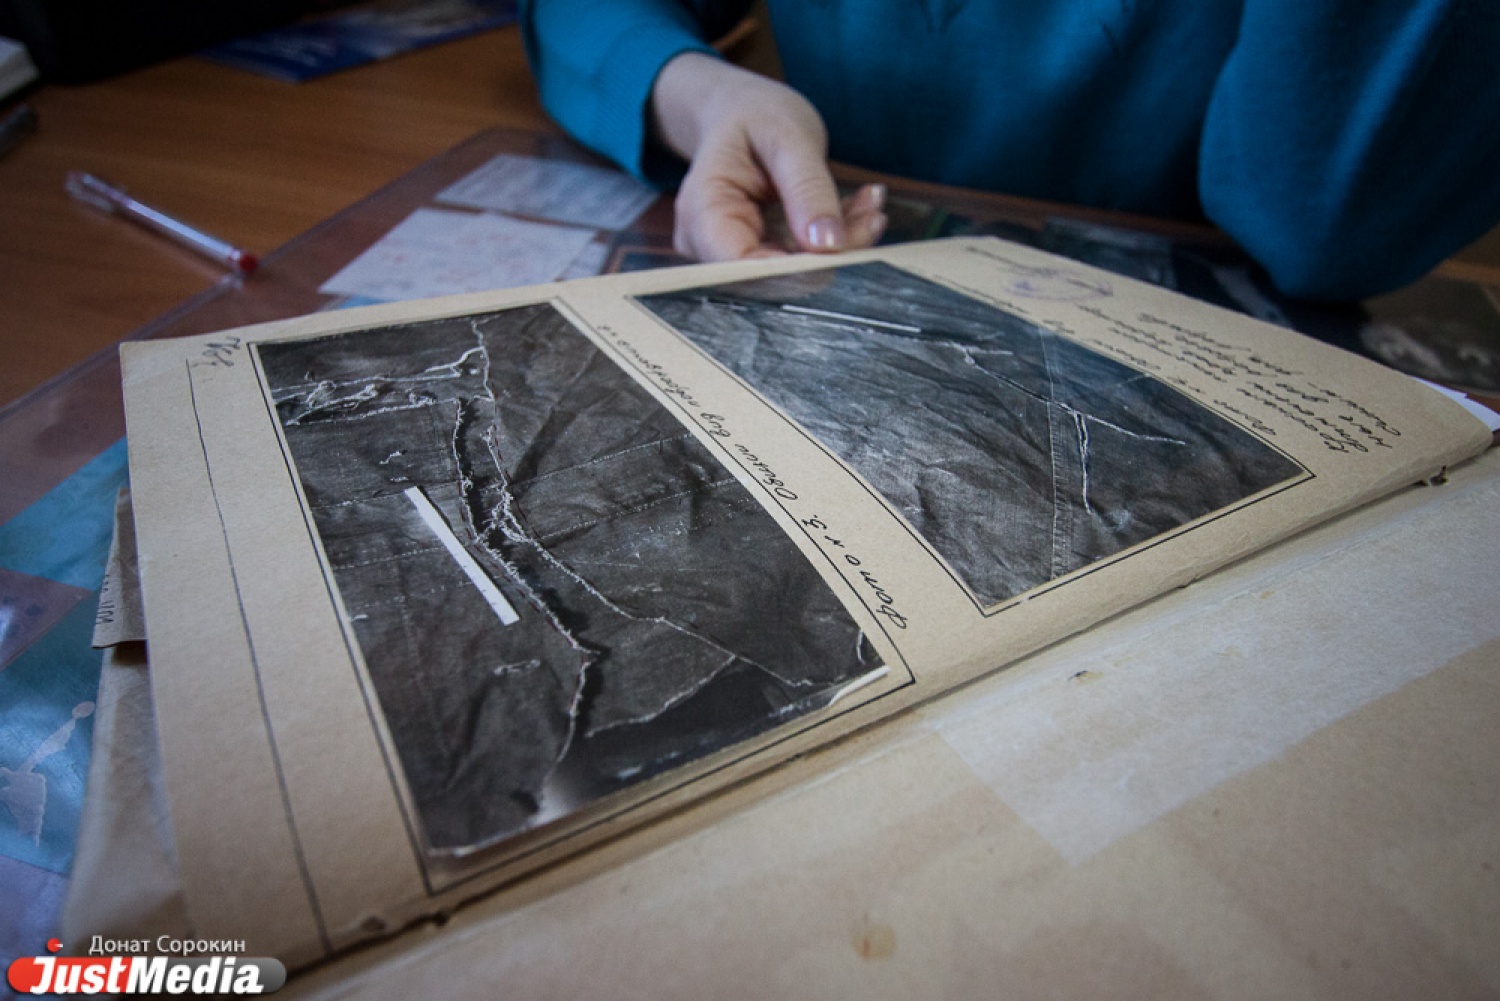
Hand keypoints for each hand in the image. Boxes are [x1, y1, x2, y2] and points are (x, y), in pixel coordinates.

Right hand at [650, 52, 885, 260]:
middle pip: (770, 274)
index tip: (840, 249)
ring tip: (871, 203)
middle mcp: (712, 241)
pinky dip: (839, 234)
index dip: (790, 272)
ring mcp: (737, 250)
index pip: (741, 266)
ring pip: (796, 269)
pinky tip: (862, 205)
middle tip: (873, 216)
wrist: (742, 111)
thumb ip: (808, 190)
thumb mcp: (787, 136)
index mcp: (704, 210)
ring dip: (842, 242)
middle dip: (827, 253)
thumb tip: (828, 246)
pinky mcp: (765, 252)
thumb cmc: (755, 114)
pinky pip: (805, 256)